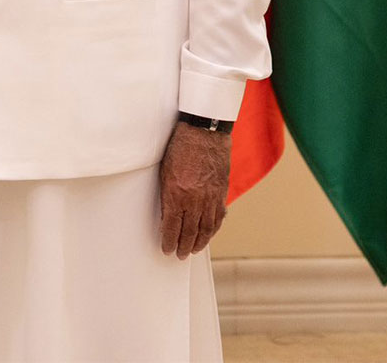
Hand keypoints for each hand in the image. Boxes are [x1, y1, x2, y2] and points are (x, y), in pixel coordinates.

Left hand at [157, 122, 230, 258]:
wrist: (204, 131)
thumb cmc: (180, 146)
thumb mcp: (165, 171)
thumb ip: (167, 194)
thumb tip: (168, 215)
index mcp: (177, 194)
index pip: (172, 226)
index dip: (169, 241)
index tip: (166, 250)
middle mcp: (195, 199)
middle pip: (190, 231)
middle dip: (184, 246)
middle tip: (180, 255)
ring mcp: (211, 197)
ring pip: (206, 228)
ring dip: (199, 241)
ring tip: (193, 249)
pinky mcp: (221, 192)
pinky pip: (218, 217)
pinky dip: (213, 229)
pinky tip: (208, 234)